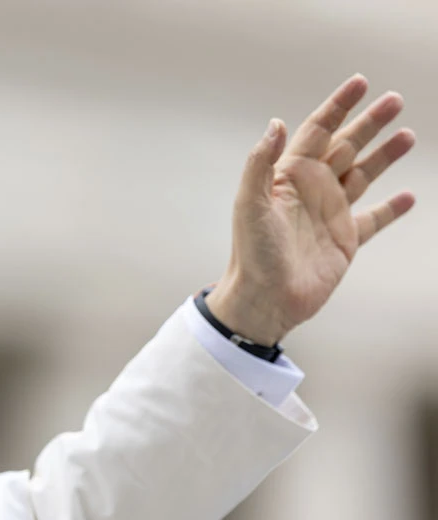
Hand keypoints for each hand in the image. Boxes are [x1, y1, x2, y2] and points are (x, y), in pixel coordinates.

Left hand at [206, 74, 415, 344]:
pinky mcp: (345, 240)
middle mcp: (311, 190)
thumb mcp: (250, 204)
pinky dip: (391, 209)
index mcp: (288, 177)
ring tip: (407, 135)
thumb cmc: (252, 254)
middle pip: (345, 146)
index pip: (317, 131)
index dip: (338, 107)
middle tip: (395, 100)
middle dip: (369, 123)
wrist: (265, 299)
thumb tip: (276, 123)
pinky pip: (373, 219)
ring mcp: (330, 214)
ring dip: (384, 155)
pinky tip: (407, 196)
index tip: (360, 83)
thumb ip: (260, 163)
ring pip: (362, 175)